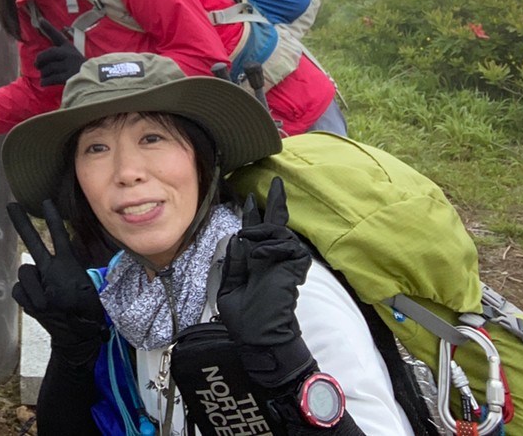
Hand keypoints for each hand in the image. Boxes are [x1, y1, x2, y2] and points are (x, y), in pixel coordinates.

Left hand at [6, 199, 107, 363]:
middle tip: (11, 205)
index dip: (52, 218)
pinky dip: (26, 291)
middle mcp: (52, 277)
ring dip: (33, 277)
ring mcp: (39, 290)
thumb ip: (70, 265)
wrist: (78, 339)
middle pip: (34, 244)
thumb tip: (55, 254)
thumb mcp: (87, 283)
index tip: (46, 201)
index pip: (60, 237)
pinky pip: (19, 288)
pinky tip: (38, 298)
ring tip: (47, 289)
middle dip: (22, 223)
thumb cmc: (87, 309)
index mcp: (70, 269)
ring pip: (25, 270)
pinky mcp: (29, 303)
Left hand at [34, 18, 83, 87]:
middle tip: (36, 65)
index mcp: (69, 48)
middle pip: (50, 53)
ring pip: (49, 68)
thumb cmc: (78, 69)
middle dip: (40, 59)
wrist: (93, 81)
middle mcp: (70, 54)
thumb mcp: (70, 56)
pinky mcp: (70, 77)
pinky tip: (44, 82)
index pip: (58, 36)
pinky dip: (45, 81)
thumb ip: (56, 55)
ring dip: (43, 73)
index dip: (48, 28)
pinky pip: (52, 78)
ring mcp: (70, 65)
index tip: (40, 20)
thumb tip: (37, 61)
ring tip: (44, 76)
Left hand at [215, 177, 314, 388]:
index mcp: (254, 263)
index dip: (253, 216)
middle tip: (276, 184)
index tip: (249, 199)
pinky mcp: (293, 270)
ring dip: (262, 227)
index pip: (255, 234)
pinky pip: (288, 247)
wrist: (259, 337)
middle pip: (275, 225)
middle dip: (275, 204)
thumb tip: (237, 237)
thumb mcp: (228, 287)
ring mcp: (283, 264)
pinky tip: (259, 251)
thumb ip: (233, 262)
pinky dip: (272, 245)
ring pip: (279, 232)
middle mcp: (270, 260)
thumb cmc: (244, 319)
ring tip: (249, 230)